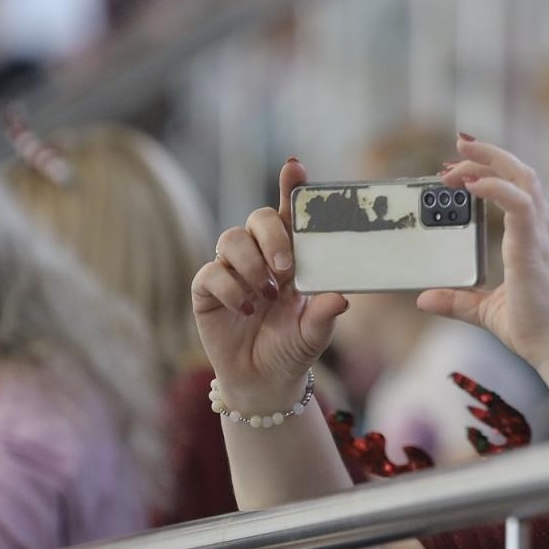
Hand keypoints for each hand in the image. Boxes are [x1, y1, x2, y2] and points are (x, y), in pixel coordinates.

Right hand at [190, 159, 348, 405]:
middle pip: (257, 218)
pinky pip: (211, 273)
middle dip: (271, 234)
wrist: (264, 381)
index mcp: (291, 257)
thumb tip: (341, 298)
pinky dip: (231, 289)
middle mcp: (259, 256)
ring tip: (266, 294)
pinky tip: (246, 309)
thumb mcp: (315, 334)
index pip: (290, 214)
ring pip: (230, 239)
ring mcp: (231, 270)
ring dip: (251, 263)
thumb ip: (325, 315)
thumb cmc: (293, 348)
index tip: (294, 166)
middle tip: (285, 266)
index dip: (291, 188)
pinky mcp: (207, 290)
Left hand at [416, 138, 548, 372]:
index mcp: (540, 237)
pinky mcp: (534, 245)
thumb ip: (458, 300)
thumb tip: (425, 298)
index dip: (493, 171)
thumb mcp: (486, 310)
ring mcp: (543, 234)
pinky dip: (493, 186)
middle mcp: (546, 228)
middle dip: (489, 155)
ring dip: (487, 162)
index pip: (520, 188)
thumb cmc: (535, 329)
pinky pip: (518, 202)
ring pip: (522, 177)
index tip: (461, 171)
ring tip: (455, 160)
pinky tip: (470, 184)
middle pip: (522, 173)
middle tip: (456, 149)